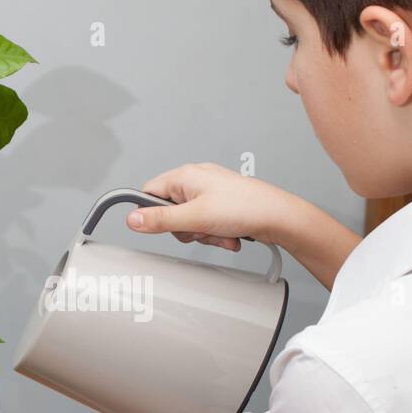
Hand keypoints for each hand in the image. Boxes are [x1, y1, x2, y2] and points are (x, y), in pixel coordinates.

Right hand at [126, 161, 296, 251]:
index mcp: (185, 176)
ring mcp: (210, 194)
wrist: (279, 217)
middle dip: (185, 229)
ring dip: (204, 235)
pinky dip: (216, 234)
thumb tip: (132, 219)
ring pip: (189, 222)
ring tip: (221, 233)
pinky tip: (229, 236)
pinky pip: (207, 224)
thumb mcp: (195, 217)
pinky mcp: (222, 206)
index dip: (150, 213)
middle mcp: (196, 181)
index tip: (159, 226)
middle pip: (170, 213)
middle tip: (200, 229)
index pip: (148, 193)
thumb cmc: (245, 207)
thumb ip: (161, 220)